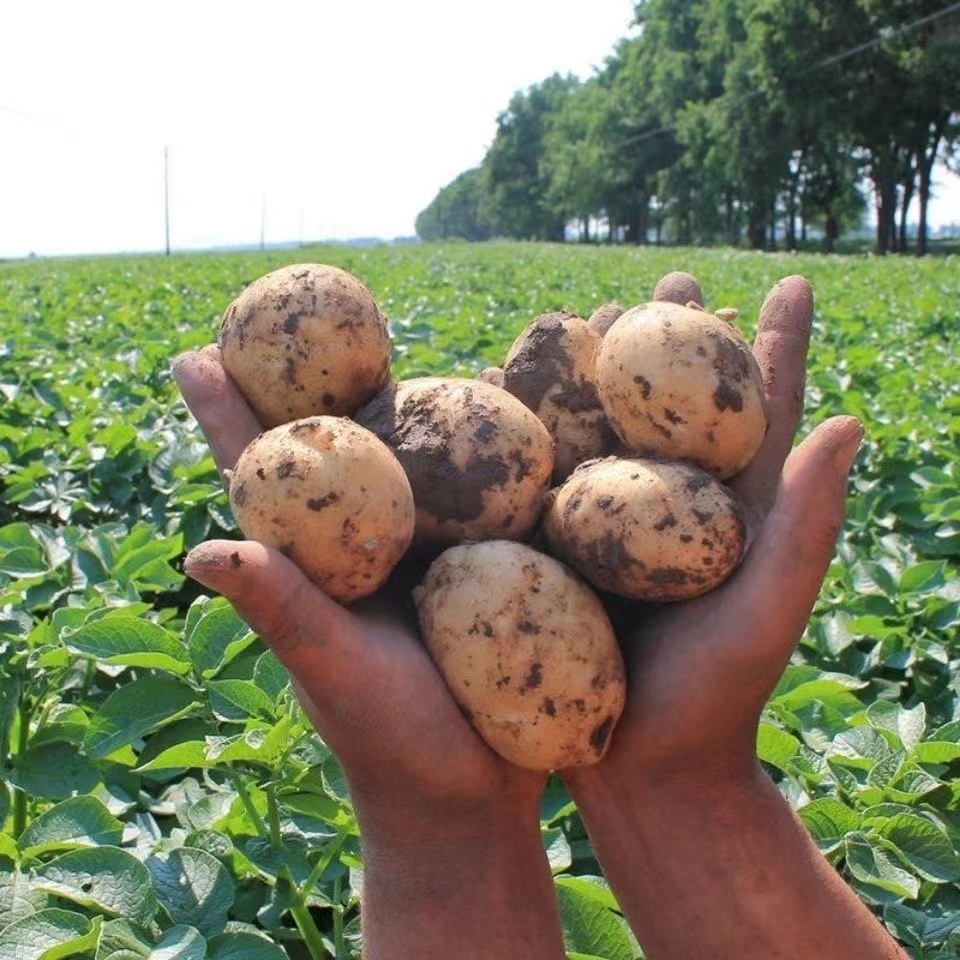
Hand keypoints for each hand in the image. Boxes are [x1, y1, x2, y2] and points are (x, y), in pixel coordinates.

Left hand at [172, 346, 564, 959]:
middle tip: (304, 305)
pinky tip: (511, 378)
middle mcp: (374, 543)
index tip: (197, 351)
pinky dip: (500, 433)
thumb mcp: (333, 670)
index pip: (263, 474)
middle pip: (343, 442)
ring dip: (420, 388)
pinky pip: (495, 481)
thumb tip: (195, 551)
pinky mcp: (495, 557)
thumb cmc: (395, 744)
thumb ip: (279, 609)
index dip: (228, 412)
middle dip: (324, 374)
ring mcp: (435, 547)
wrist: (480, 794)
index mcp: (321, 561)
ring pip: (424, 450)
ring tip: (406, 323)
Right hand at [560, 276, 904, 959]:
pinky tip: (508, 389)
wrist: (646, 767)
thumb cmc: (719, 695)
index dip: (778, 347)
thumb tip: (853, 420)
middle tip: (671, 277)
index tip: (791, 285)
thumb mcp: (771, 605)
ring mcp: (616, 525)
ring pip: (606, 428)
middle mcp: (676, 507)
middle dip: (678, 339)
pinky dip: (534, 429)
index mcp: (736, 511)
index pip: (763, 413)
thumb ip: (808, 521)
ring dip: (601, 370)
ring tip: (589, 314)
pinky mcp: (562, 548)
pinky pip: (546, 476)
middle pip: (678, 405)